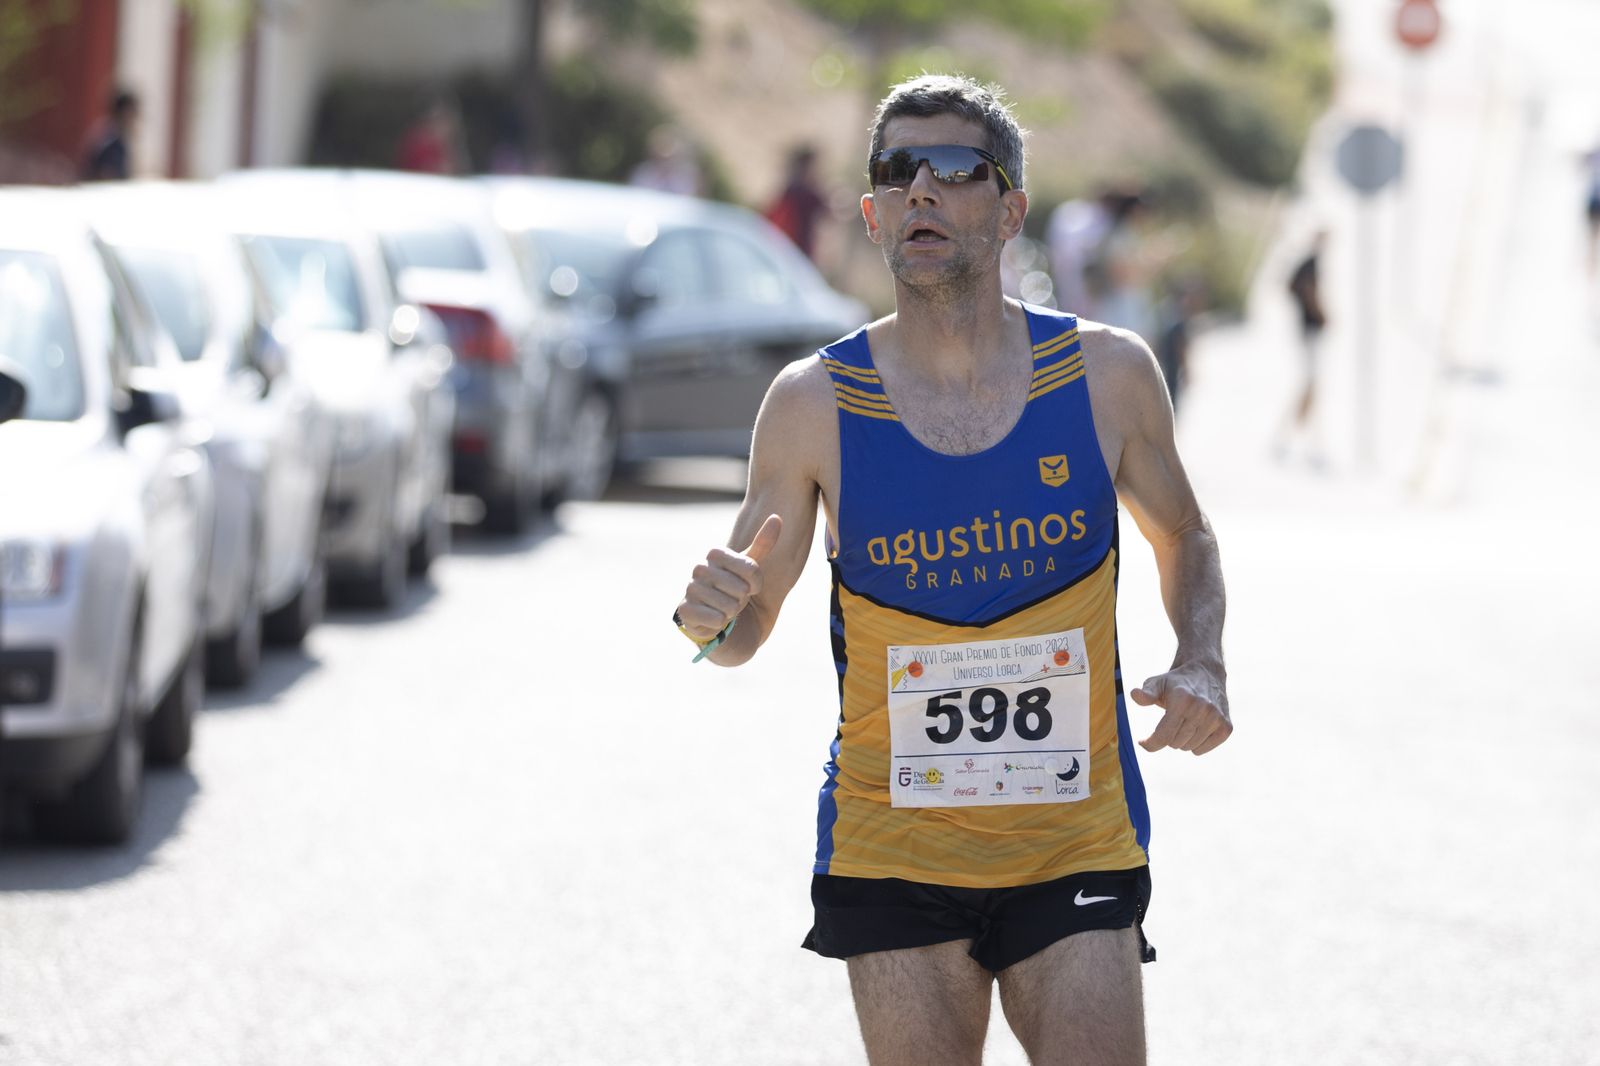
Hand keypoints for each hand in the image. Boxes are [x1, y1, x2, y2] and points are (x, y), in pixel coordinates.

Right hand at [676, 514, 782, 642]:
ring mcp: (690, 589)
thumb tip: (777, 517)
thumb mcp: (749, 566)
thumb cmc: (734, 586)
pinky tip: (713, 619)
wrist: (714, 613)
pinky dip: (720, 623)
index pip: (751, 569)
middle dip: (742, 599)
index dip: (756, 583)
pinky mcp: (685, 611)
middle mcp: (699, 568)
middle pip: (741, 589)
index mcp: (714, 553)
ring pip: (730, 606)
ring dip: (732, 612)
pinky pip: (717, 619)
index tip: (750, 585)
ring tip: (724, 608)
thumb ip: (763, 543)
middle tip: (733, 598)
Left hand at [1131, 664, 1230, 754]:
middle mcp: (1202, 709)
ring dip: (1181, 740)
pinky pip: (1202, 750)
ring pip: (1188, 748)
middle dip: (1168, 736)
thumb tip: (1135, 695)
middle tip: (1170, 722)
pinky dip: (1195, 745)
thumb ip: (1146, 693)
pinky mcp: (1226, 727)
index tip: (1143, 742)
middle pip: (1175, 743)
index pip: (1163, 736)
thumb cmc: (1177, 682)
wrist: (1206, 673)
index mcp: (1183, 700)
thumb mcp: (1158, 683)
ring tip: (1183, 723)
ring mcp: (1216, 718)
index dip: (1150, 743)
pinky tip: (1195, 729)